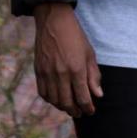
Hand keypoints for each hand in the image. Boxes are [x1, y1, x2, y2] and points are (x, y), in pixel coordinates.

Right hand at [32, 3, 102, 117]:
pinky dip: (50, 100)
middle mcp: (61, 74)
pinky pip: (43, 92)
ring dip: (62, 107)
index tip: (91, 111)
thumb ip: (94, 76)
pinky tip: (57, 100)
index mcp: (77, 69)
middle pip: (67, 102)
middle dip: (75, 111)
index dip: (88, 107)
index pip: (83, 97)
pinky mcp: (38, 71)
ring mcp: (48, 73)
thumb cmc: (76, 38)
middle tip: (81, 114)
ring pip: (54, 100)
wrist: (54, 23)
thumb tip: (98, 95)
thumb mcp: (90, 55)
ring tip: (70, 108)